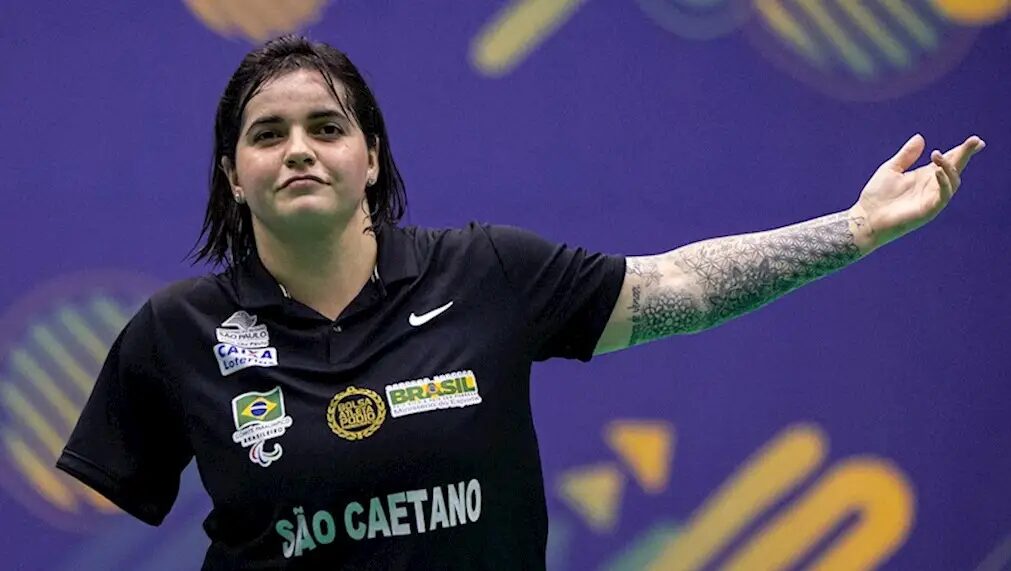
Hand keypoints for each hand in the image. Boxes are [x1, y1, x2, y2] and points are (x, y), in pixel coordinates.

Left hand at [850, 133, 984, 252]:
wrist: (865, 218)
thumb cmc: (877, 196)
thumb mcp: (891, 169)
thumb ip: (906, 155)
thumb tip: (920, 137)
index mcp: (924, 176)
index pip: (948, 161)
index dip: (961, 151)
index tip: (975, 141)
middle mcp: (932, 186)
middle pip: (955, 168)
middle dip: (965, 155)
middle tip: (975, 141)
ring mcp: (932, 199)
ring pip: (953, 181)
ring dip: (949, 166)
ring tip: (937, 155)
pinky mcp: (929, 211)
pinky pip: (943, 196)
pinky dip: (944, 183)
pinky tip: (936, 171)